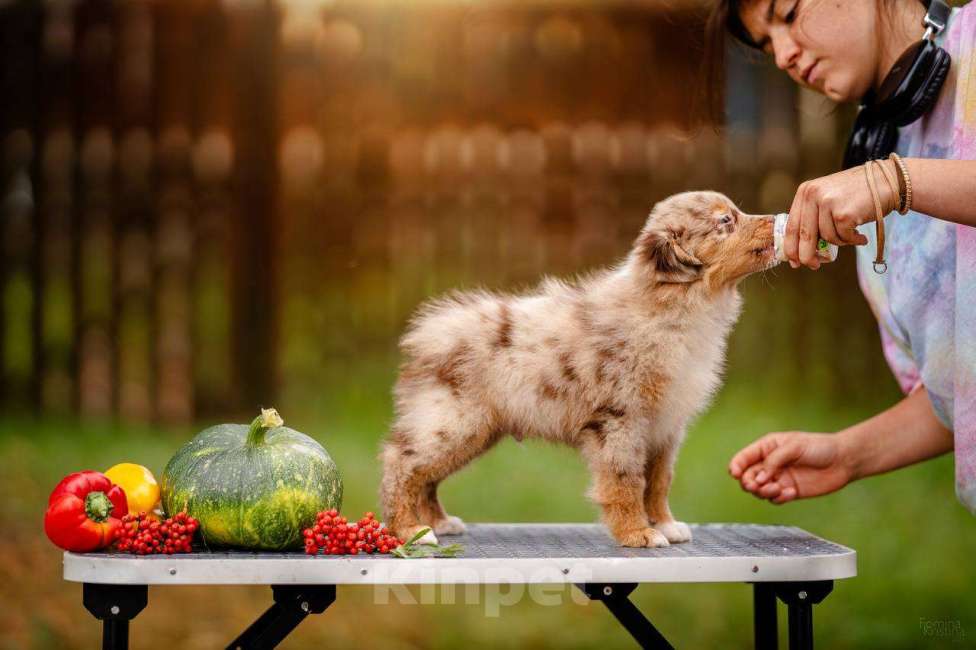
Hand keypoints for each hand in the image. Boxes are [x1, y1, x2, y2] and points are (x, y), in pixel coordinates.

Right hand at [728, 431, 856, 503]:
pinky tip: (790, 493)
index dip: (735, 466)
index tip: (735, 474)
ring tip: (777, 488)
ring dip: (764, 492)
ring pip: (759, 490)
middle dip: (749, 483)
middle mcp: (770, 464)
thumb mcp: (794, 446)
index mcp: (767, 448)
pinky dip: (778, 498)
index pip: (743, 458)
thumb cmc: (819, 447)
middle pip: (747, 477)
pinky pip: (775, 499)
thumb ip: (774, 461)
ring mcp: (779, 478)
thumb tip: (760, 478)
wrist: (843, 460)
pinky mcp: (789, 492)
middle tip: (757, 486)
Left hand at [784, 160, 898, 269]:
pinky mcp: (844, 213)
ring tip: (852, 234)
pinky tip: (861, 236)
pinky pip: (843, 237)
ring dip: (840, 242)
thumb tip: (801, 250)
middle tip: (814, 265)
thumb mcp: (828, 197)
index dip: (791, 247)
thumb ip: (813, 216)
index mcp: (805, 191)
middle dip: (807, 256)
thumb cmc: (857, 193)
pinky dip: (853, 240)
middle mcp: (813, 195)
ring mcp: (828, 203)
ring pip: (827, 238)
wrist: (887, 179)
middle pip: (804, 236)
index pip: (791, 225)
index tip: (793, 261)